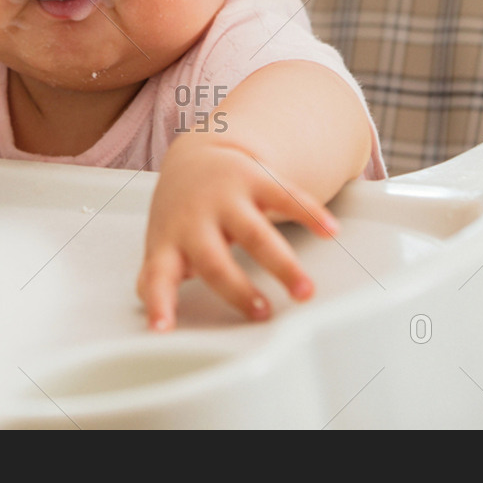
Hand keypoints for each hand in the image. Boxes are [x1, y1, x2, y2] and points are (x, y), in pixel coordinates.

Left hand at [136, 140, 340, 329]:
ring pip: (255, 233)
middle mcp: (197, 220)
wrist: (198, 154)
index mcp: (170, 241)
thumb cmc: (183, 212)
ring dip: (282, 264)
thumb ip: (156, 278)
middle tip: (262, 313)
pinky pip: (286, 196)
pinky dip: (310, 214)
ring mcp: (226, 198)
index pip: (158, 277)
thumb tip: (152, 315)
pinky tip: (330, 231)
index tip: (162, 328)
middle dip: (238, 290)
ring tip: (304, 291)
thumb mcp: (163, 242)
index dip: (160, 303)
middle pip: (215, 260)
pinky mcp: (256, 178)